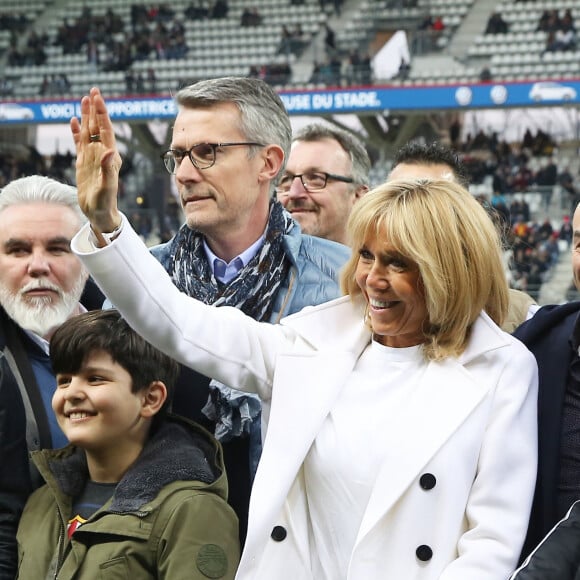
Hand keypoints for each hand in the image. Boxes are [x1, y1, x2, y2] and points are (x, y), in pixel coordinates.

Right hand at [70, 87, 121, 232]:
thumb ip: (108, 169)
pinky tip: (74, 121)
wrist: (99, 213)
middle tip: (93, 91)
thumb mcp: (107, 186)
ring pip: (88, 132)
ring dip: (86, 116)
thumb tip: (109, 151)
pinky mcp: (84, 163)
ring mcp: (93, 157)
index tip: (98, 98)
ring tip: (84, 100)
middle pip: (97, 127)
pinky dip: (76, 132)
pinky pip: (80, 143)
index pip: (106, 131)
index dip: (102, 114)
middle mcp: (103, 154)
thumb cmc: (105, 202)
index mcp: (110, 157)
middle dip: (95, 109)